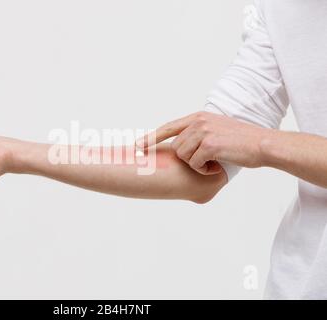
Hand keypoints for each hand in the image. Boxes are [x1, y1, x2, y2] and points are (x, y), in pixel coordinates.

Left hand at [136, 111, 270, 174]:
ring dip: (197, 164)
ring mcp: (203, 132)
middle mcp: (198, 122)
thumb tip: (180, 148)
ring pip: (184, 156)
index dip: (151, 138)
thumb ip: (198, 134)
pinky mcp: (209, 144)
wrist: (262, 144)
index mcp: (198, 117)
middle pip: (176, 148)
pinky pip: (195, 164)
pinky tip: (217, 165)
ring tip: (214, 160)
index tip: (138, 146)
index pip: (168, 127)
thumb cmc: (241, 141)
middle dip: (188, 159)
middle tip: (207, 160)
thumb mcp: (217, 130)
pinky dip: (204, 169)